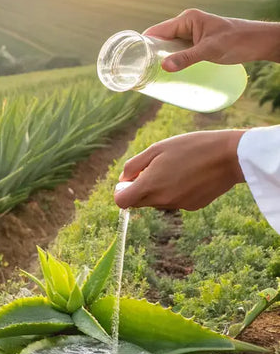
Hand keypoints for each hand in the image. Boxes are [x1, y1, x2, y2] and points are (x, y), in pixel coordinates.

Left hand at [115, 130, 245, 210]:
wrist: (230, 156)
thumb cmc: (191, 147)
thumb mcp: (157, 149)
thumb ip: (134, 166)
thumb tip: (122, 180)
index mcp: (150, 185)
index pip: (122, 202)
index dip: (121, 191)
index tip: (130, 180)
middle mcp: (163, 200)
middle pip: (138, 202)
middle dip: (139, 189)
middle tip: (153, 169)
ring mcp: (179, 205)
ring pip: (157, 202)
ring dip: (158, 190)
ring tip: (175, 168)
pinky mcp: (193, 206)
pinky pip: (175, 201)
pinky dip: (175, 191)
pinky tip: (190, 176)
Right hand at [144, 9, 279, 71]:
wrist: (260, 42)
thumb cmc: (239, 40)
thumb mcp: (211, 50)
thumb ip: (187, 58)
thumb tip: (163, 67)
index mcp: (186, 19)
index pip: (157, 31)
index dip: (142, 44)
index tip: (130, 59)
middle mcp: (186, 25)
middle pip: (160, 40)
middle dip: (149, 54)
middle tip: (138, 72)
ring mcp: (191, 35)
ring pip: (168, 47)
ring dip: (159, 59)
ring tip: (147, 75)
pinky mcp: (197, 44)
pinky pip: (178, 52)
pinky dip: (171, 61)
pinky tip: (166, 73)